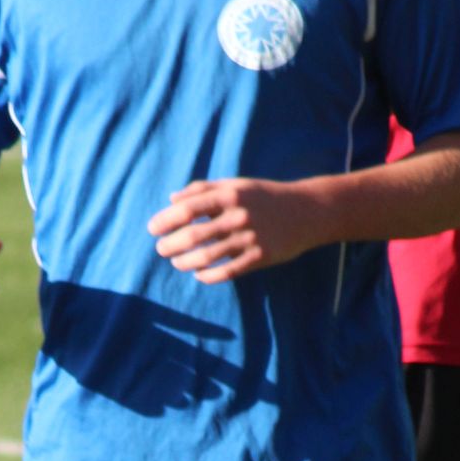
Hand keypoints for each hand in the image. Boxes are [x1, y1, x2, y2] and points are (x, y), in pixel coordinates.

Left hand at [149, 179, 316, 283]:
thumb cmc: (265, 197)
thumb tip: (171, 199)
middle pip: (193, 235)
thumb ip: (203, 189)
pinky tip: (199, 275)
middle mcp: (238, 216)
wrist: (307, 211)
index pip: (187, 209)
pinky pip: (228, 271)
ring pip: (208, 256)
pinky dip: (209, 275)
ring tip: (176, 262)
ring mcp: (250, 238)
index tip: (152, 229)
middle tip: (160, 249)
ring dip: (185, 262)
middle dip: (171, 244)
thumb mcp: (236, 185)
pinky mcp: (260, 257)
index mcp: (230, 195)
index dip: (165, 220)